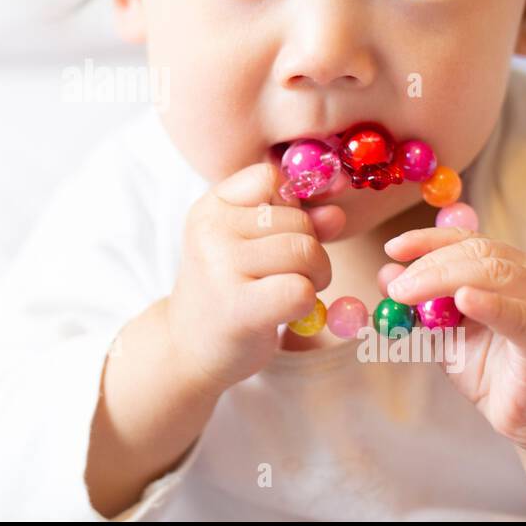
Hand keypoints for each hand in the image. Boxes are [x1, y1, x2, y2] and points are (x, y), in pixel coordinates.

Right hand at [165, 162, 347, 396]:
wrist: (188, 347)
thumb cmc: (227, 290)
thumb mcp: (251, 245)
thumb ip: (294, 221)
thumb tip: (336, 213)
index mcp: (211, 206)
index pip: (270, 178)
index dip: (290, 206)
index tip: (278, 235)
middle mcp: (211, 230)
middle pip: (298, 219)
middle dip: (310, 249)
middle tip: (288, 275)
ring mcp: (221, 267)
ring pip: (306, 251)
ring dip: (314, 276)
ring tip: (290, 292)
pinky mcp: (239, 306)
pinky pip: (301, 289)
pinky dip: (307, 302)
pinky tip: (287, 311)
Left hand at [379, 227, 525, 451]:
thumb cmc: (492, 368)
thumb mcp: (447, 333)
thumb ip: (421, 304)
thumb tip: (385, 274)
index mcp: (510, 266)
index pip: (467, 241)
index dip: (427, 239)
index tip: (392, 248)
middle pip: (476, 253)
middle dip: (429, 265)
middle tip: (396, 287)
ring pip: (494, 274)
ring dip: (444, 279)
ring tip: (409, 293)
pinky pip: (517, 315)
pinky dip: (489, 304)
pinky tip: (464, 299)